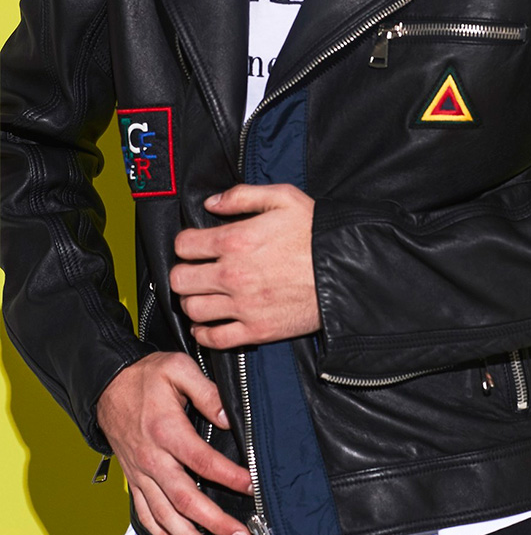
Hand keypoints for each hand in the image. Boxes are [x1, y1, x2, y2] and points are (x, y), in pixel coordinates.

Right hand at [96, 352, 252, 534]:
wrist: (107, 386)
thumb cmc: (145, 377)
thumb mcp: (178, 369)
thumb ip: (207, 392)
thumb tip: (228, 417)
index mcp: (166, 430)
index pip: (201, 461)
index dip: (228, 476)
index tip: (252, 486)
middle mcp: (152, 458)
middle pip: (184, 498)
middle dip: (213, 521)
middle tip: (240, 534)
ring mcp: (141, 474)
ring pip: (164, 515)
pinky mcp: (134, 481)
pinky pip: (145, 515)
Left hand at [169, 183, 320, 348]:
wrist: (346, 270)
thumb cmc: (316, 232)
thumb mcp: (283, 198)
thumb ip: (242, 196)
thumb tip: (212, 203)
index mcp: (235, 240)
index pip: (184, 245)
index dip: (187, 244)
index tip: (196, 247)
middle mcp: (232, 275)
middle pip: (180, 279)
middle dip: (185, 272)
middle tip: (196, 271)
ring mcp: (243, 305)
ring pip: (192, 309)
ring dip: (192, 301)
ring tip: (203, 295)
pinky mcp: (256, 330)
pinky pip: (214, 338)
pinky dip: (204, 333)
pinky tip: (207, 323)